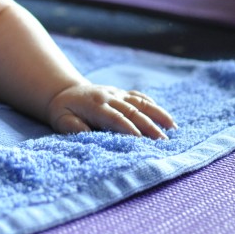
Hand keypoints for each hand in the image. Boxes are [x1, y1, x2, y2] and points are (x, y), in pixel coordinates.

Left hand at [47, 84, 175, 138]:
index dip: (129, 128)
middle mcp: (109, 96)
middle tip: (163, 142)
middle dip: (149, 126)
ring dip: (158, 115)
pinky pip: (140, 98)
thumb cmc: (63, 110)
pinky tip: (167, 119)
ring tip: (173, 129)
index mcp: (95, 105)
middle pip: (133, 111)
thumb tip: (87, 134)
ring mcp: (117, 94)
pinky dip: (155, 107)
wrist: (64, 91)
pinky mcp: (123, 93)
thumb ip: (74, 127)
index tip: (142, 141)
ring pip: (141, 102)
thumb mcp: (61, 120)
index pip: (115, 117)